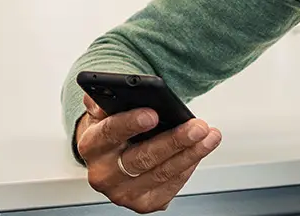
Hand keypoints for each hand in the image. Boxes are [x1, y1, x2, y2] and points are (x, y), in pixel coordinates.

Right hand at [77, 95, 221, 213]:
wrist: (110, 159)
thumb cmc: (112, 130)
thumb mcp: (103, 112)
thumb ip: (101, 101)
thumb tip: (104, 95)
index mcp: (90, 146)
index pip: (109, 133)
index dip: (130, 123)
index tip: (153, 114)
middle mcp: (103, 174)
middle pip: (142, 158)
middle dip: (174, 141)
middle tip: (197, 127)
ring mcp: (123, 193)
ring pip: (162, 173)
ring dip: (191, 154)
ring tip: (209, 136)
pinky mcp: (142, 204)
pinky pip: (170, 186)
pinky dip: (187, 168)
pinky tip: (198, 152)